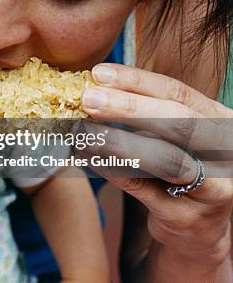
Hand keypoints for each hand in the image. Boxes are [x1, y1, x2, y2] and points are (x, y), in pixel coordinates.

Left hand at [80, 64, 231, 271]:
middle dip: (128, 107)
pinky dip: (111, 169)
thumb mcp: (175, 135)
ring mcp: (212, 187)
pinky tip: (86, 157)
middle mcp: (224, 151)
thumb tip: (94, 88)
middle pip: (179, 122)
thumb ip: (146, 112)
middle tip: (88, 100)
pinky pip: (143, 188)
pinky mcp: (186, 216)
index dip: (136, 81)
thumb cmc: (179, 167)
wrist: (199, 227)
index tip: (98, 74)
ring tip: (82, 132)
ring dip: (117, 142)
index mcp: (219, 120)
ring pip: (165, 159)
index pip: (177, 92)